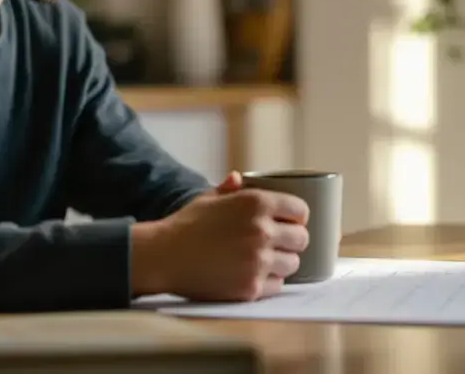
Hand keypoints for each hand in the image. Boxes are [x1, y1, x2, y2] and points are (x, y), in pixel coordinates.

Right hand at [130, 172, 309, 301]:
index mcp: (256, 203)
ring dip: (281, 263)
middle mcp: (262, 230)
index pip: (300, 210)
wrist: (162, 256)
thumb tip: (238, 178)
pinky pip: (277, 286)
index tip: (290, 222)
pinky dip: (267, 282)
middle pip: (301, 239)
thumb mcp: (207, 199)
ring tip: (263, 261)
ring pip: (293, 264)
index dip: (296, 217)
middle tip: (278, 244)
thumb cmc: (184, 225)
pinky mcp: (251, 287)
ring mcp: (258, 261)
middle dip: (291, 241)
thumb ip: (229, 189)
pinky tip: (251, 275)